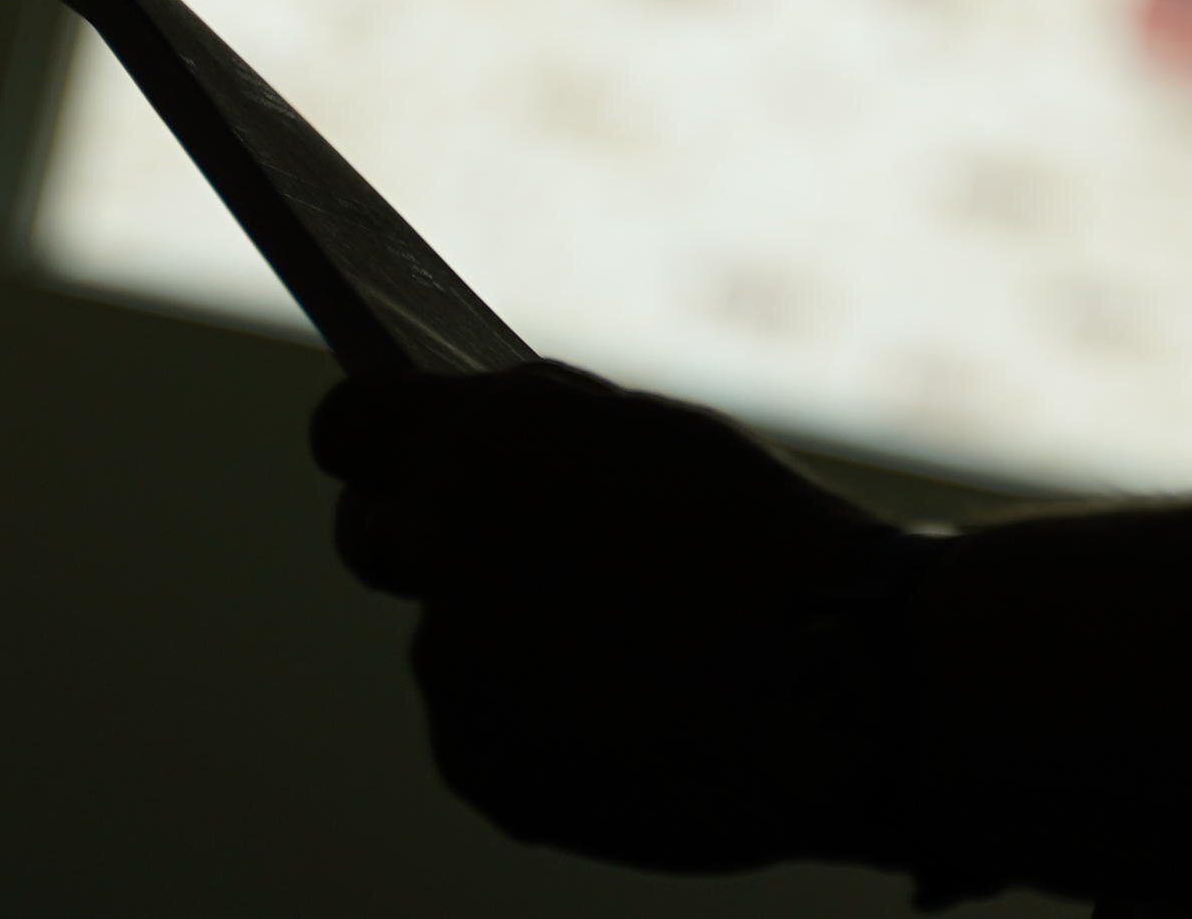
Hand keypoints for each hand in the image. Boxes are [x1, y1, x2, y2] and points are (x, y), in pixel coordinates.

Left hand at [317, 362, 903, 870]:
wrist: (840, 688)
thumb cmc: (769, 541)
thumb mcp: (654, 438)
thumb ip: (537, 440)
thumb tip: (470, 455)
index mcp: (485, 443)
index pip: (351, 426)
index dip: (377, 437)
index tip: (395, 450)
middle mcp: (443, 549)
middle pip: (374, 536)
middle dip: (425, 538)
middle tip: (510, 552)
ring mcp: (454, 668)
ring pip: (451, 645)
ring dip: (510, 644)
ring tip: (634, 653)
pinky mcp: (479, 765)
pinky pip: (486, 731)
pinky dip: (539, 725)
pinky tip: (631, 716)